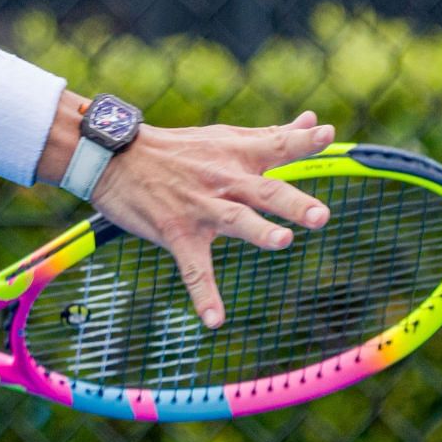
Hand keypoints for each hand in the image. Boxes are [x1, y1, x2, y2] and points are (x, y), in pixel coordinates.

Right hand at [91, 110, 335, 327]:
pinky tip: (214, 320)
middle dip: (292, 203)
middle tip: (320, 215)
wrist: (115, 158)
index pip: (277, 145)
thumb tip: (316, 122)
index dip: (302, 142)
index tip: (325, 136)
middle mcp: (223, 180)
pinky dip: (203, 294)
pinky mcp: (177, 233)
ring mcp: (200, 208)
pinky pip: (193, 268)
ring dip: (258, 231)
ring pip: (234, 220)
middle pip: (264, 191)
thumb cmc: (178, 149)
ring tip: (283, 241)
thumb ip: (273, 136)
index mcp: (238, 155)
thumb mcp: (225, 138)